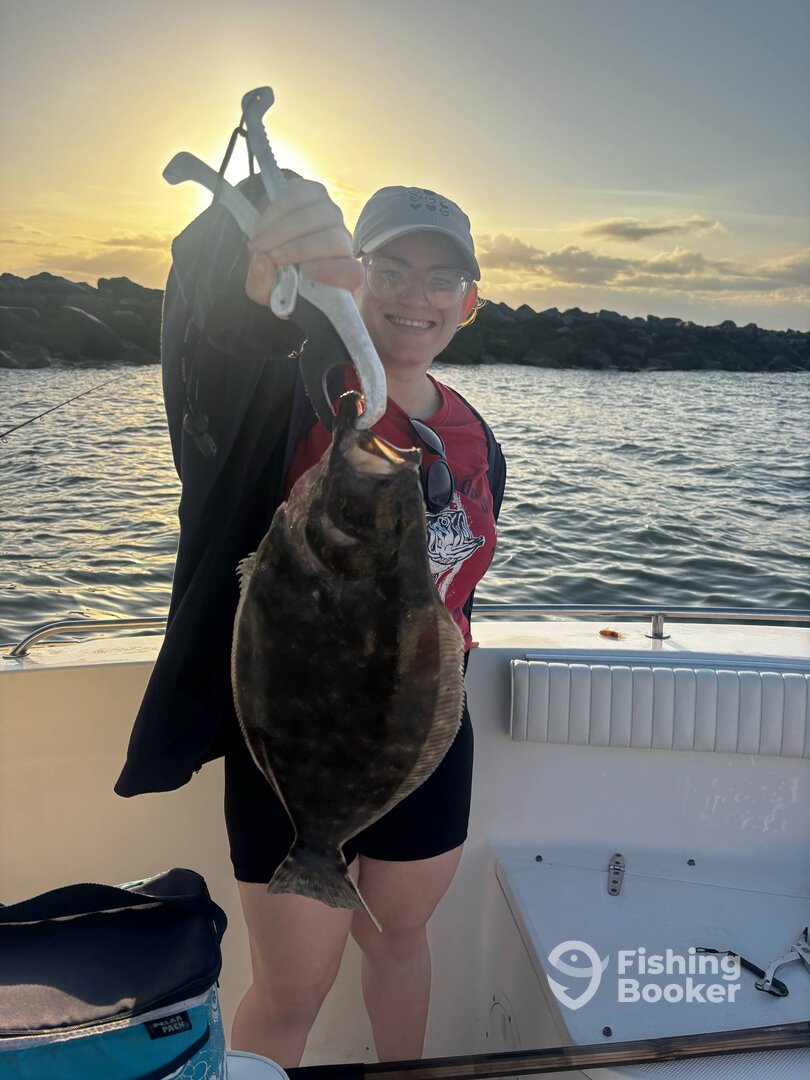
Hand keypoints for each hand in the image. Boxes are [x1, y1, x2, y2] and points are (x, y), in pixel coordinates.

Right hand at [245, 179, 363, 306]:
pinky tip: (261, 227)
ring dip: (281, 230)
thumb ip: (264, 286)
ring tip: (258, 244)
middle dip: (296, 248)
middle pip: (333, 240)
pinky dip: (275, 211)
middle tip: (266, 256)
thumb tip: (262, 261)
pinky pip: (299, 195)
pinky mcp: (316, 194)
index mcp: (342, 276)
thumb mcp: (267, 293)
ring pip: (314, 216)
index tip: (305, 271)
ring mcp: (332, 215)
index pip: (351, 273)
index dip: (332, 271)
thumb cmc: (277, 279)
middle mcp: (344, 243)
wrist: (273, 247)